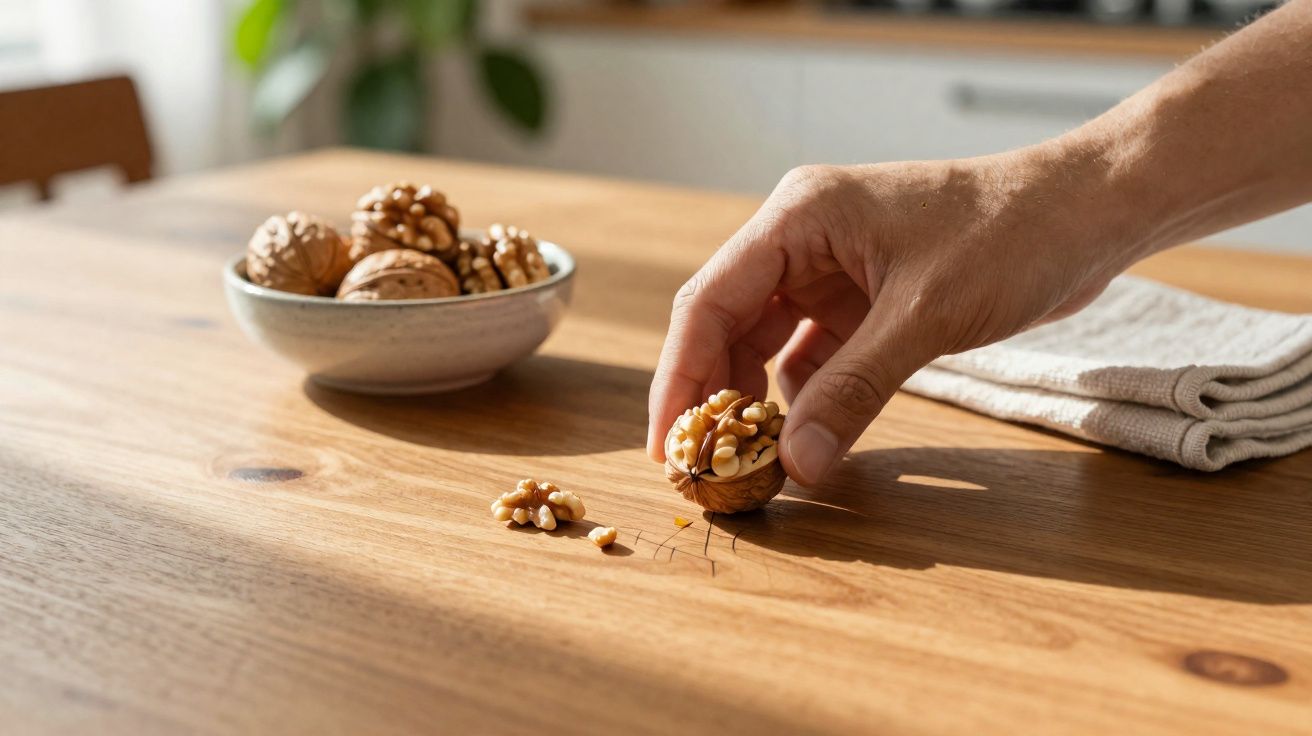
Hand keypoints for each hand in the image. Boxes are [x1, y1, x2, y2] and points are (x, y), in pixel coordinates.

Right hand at [646, 145, 1156, 485]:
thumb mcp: (924, 316)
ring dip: (758, 402)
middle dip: (713, 396)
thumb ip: (852, 391)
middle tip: (702, 469)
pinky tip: (804, 439)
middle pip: (727, 325)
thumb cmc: (1011, 233)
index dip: (679, 377)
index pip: (708, 301)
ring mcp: (832, 270)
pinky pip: (813, 356)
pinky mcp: (864, 300)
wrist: (1089, 212)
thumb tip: (796, 465)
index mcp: (798, 216)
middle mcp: (802, 239)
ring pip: (767, 344)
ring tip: (750, 464)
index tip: (669, 445)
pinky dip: (806, 398)